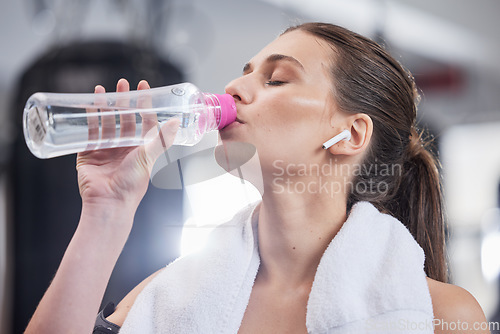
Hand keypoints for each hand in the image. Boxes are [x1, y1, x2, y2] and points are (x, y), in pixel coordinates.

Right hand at [76, 79, 178, 208]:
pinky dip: (90, 117)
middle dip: (124, 101)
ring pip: (106, 121)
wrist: (108, 202)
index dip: (144, 104)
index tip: (143, 86)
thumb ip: (161, 139)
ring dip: (105, 105)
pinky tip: (89, 104)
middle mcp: (124, 147)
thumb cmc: (132, 184)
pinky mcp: (89, 153)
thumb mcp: (148, 158)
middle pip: (125, 118)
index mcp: (141, 148)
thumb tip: (177, 122)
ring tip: (104, 89)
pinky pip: (90, 131)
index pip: (144, 121)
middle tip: (122, 83)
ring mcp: (106, 149)